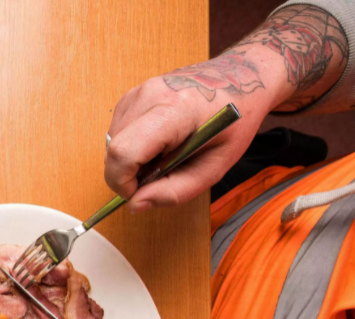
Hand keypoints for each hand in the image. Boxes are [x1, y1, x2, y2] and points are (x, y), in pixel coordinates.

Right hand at [104, 54, 278, 212]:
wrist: (242, 79)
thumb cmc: (234, 121)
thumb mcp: (215, 166)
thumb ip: (176, 191)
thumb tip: (136, 204)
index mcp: (175, 111)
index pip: (124, 152)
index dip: (122, 181)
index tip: (138, 192)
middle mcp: (150, 95)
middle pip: (114, 149)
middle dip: (127, 173)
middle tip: (159, 174)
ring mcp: (139, 91)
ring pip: (112, 142)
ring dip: (129, 159)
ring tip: (162, 156)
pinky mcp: (133, 94)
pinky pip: (117, 131)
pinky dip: (131, 145)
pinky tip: (157, 142)